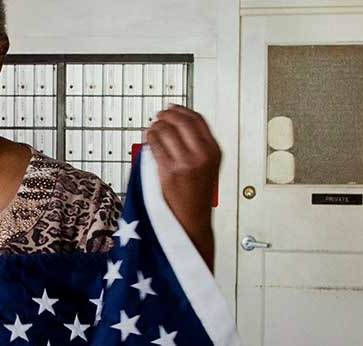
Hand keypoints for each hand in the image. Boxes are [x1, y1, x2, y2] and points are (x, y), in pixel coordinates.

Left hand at [144, 105, 219, 268]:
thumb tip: (178, 124)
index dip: (182, 110)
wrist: (192, 219)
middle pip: (181, 122)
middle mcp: (202, 155)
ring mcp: (186, 163)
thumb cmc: (197, 195)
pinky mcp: (169, 171)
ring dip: (156, 126)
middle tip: (159, 115)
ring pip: (166, 131)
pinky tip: (149, 139)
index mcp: (214, 151)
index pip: (198, 120)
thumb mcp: (207, 166)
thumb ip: (198, 145)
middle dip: (167, 115)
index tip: (172, 108)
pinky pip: (155, 145)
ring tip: (152, 129)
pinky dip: (149, 138)